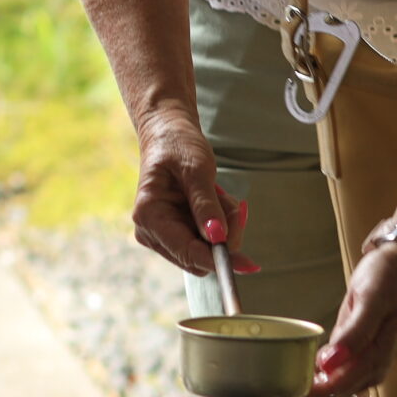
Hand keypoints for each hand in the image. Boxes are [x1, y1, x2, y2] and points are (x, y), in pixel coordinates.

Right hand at [130, 113, 258, 275]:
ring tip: (219, 194)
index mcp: (149, 215)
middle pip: (199, 256)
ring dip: (224, 224)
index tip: (247, 264)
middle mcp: (152, 231)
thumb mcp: (196, 169)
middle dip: (225, 234)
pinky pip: (207, 238)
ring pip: (207, 248)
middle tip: (237, 207)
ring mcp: (164, 233)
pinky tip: (215, 198)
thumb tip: (217, 237)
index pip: (186, 251)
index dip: (216, 258)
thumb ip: (205, 204)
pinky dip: (220, 221)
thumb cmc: (177, 145)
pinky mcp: (177, 230)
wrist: (169, 133)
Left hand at [305, 242, 396, 396]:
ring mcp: (359, 368)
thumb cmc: (388, 278)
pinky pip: (323, 381)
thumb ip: (356, 332)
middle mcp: (368, 371)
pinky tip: (276, 389)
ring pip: (322, 394)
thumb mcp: (374, 298)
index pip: (334, 388)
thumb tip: (329, 363)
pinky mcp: (349, 361)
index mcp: (375, 360)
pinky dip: (300, 387)